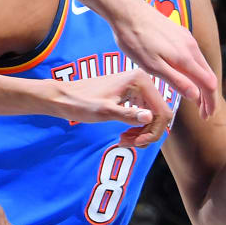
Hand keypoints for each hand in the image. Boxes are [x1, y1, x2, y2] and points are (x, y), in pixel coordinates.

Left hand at [47, 69, 172, 146]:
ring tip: (123, 140)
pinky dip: (137, 128)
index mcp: (140, 81)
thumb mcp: (104, 112)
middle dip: (146, 134)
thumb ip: (127, 115)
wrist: (63, 97)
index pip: (162, 112)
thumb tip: (150, 117)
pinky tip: (124, 135)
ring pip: (152, 117)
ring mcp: (138, 87)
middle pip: (160, 116)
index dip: (153, 132)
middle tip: (126, 143)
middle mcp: (143, 80)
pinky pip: (144, 115)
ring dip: (141, 133)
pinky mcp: (132, 95)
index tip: (135, 143)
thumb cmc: (80, 103)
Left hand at [104, 0, 218, 117]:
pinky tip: (186, 76)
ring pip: (202, 65)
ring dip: (202, 83)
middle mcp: (191, 47)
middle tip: (203, 113)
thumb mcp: (152, 66)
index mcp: (186, 57)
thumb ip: (176, 80)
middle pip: (208, 75)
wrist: (127, 11)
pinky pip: (194, 56)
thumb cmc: (135, 40)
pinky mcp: (180, 33)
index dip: (210, 103)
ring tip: (196, 99)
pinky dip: (195, 71)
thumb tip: (197, 96)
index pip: (209, 85)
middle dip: (208, 96)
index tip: (206, 116)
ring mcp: (186, 39)